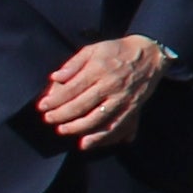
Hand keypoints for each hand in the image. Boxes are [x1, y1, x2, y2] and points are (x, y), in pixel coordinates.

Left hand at [33, 32, 169, 147]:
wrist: (151, 55)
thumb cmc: (117, 51)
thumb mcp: (94, 49)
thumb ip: (73, 63)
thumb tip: (55, 77)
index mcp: (99, 69)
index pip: (72, 88)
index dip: (55, 100)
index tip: (42, 106)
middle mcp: (111, 85)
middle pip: (81, 105)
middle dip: (61, 115)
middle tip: (48, 119)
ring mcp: (122, 98)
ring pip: (96, 119)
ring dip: (77, 128)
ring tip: (62, 130)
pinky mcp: (132, 108)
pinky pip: (115, 126)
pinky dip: (100, 137)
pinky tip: (86, 143)